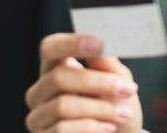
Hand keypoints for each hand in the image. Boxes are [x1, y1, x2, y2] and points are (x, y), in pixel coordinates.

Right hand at [25, 34, 143, 132]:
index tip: (98, 43)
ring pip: (62, 106)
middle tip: (127, 89)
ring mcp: (38, 115)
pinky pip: (61, 129)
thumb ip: (107, 62)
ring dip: (100, 109)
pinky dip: (90, 127)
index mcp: (56, 67)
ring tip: (124, 113)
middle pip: (59, 77)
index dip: (71, 43)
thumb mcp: (118, 80)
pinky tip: (108, 127)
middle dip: (98, 83)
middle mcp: (41, 89)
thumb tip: (102, 42)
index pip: (51, 47)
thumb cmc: (115, 105)